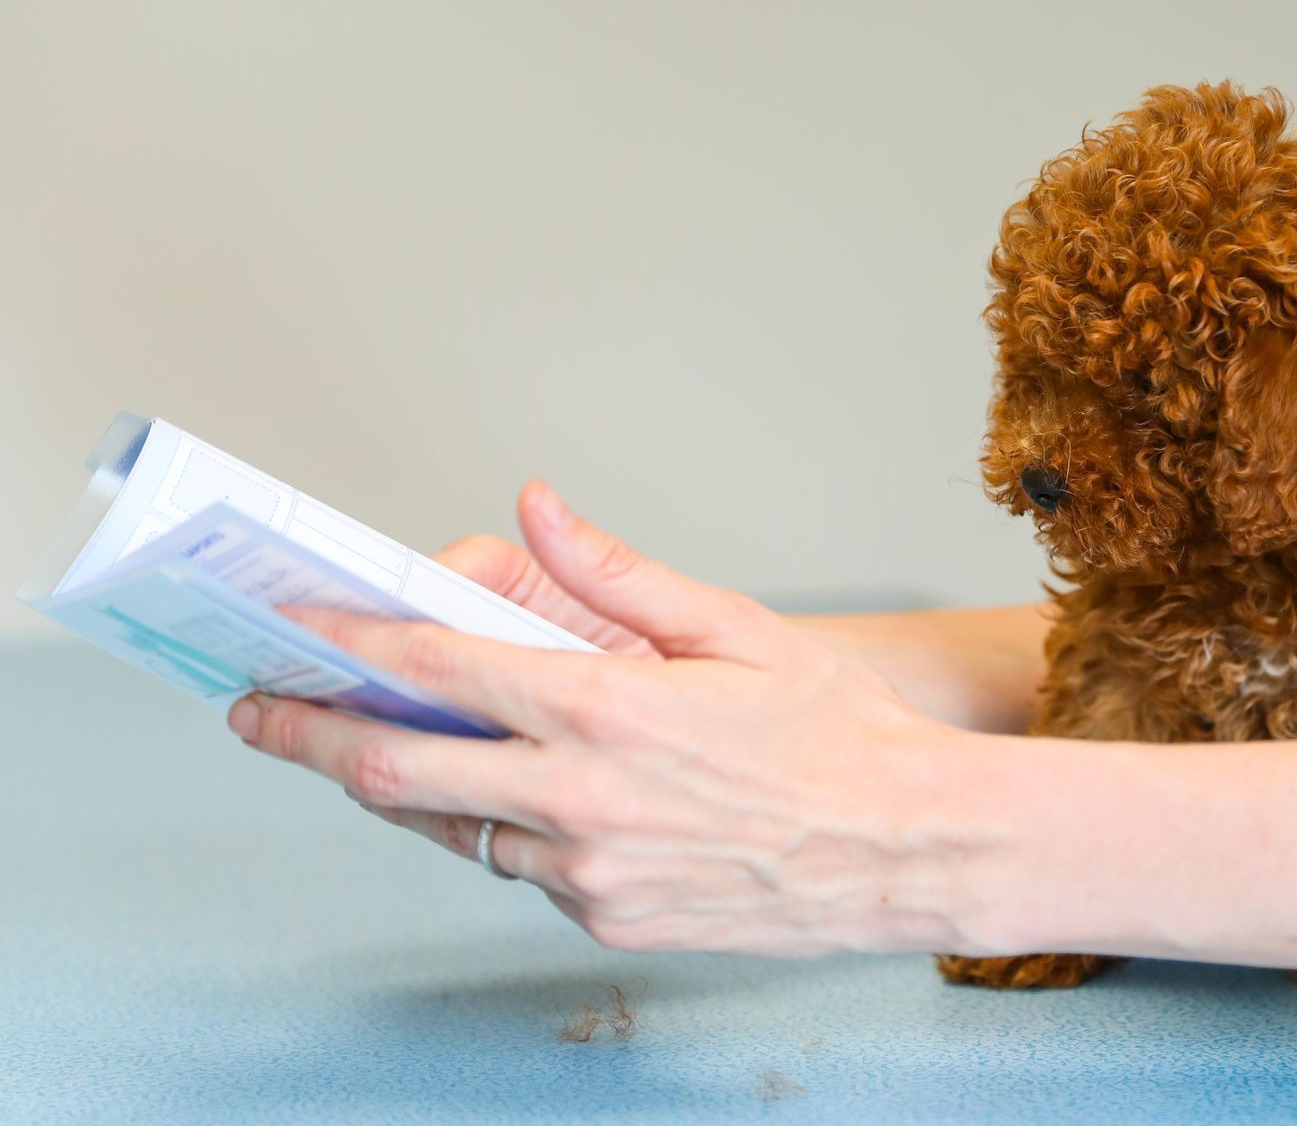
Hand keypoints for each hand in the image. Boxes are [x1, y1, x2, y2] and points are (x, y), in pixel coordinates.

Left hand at [226, 482, 978, 956]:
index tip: (292, 626)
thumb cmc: (836, 733)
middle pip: (393, 767)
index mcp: (606, 708)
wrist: (906, 848)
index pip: (435, 668)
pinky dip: (501, 827)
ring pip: (449, 827)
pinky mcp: (605, 918)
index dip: (347, 638)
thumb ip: (620, 574)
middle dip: (306, 735)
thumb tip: (539, 508)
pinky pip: (520, 870)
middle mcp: (578, 798)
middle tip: (260, 713)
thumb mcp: (737, 629)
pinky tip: (523, 797)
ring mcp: (586, 871)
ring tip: (372, 749)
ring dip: (404, 784)